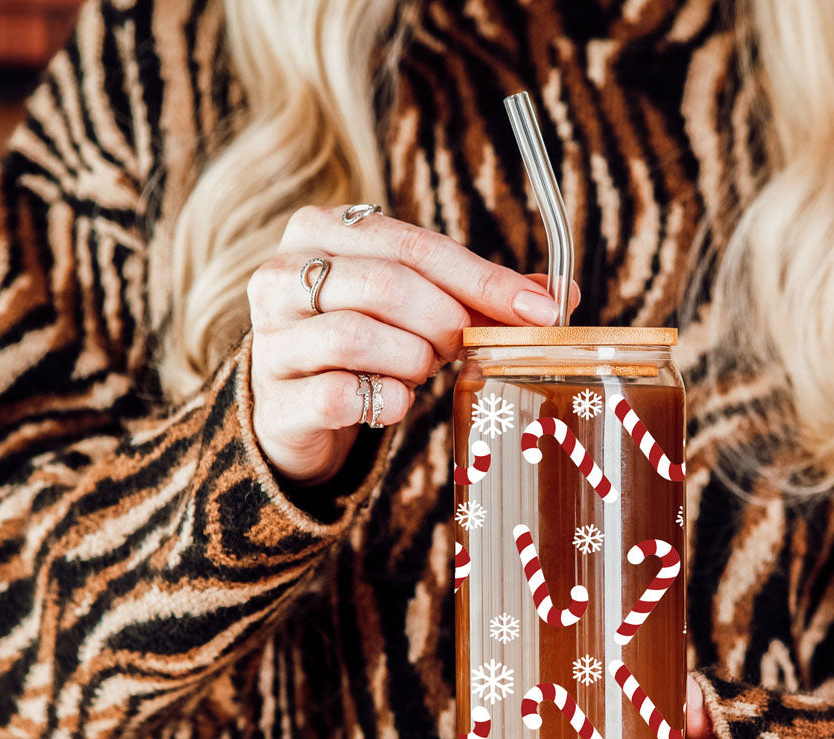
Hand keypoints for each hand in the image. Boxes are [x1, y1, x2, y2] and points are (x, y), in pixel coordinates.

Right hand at [248, 205, 579, 484]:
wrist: (297, 411)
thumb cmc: (366, 348)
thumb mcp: (418, 308)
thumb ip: (479, 297)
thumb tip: (561, 297)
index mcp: (323, 232)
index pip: (415, 245)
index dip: (484, 279)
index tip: (539, 312)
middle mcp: (283, 274)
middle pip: (388, 285)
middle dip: (447, 322)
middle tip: (464, 346)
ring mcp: (272, 337)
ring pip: (360, 336)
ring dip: (413, 361)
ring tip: (419, 370)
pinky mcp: (275, 398)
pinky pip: (342, 395)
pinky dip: (386, 402)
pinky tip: (395, 403)